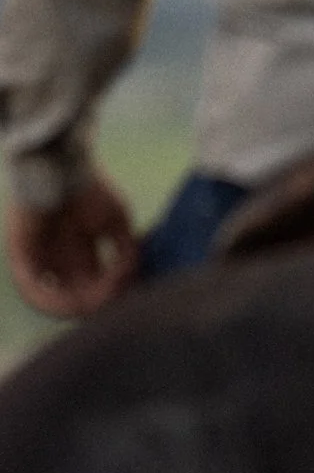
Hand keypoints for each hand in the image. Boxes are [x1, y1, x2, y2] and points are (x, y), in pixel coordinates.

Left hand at [6, 173, 139, 316]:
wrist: (62, 167)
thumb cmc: (89, 189)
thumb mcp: (117, 221)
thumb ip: (126, 250)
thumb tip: (130, 276)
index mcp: (80, 253)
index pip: (95, 287)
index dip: (114, 294)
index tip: (132, 289)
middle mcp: (59, 261)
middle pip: (77, 296)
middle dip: (99, 301)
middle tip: (116, 296)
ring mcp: (40, 261)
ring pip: (54, 299)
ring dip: (76, 306)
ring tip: (97, 302)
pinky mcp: (22, 257)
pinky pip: (32, 288)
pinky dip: (51, 299)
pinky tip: (73, 300)